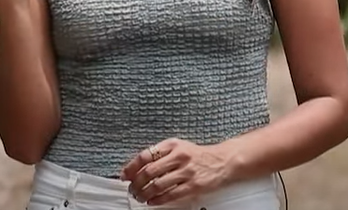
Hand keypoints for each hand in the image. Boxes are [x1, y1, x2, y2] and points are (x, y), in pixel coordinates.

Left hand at [120, 138, 235, 205]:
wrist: (222, 161)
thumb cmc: (198, 155)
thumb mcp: (178, 147)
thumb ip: (159, 155)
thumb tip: (136, 168)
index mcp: (172, 145)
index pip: (145, 155)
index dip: (131, 167)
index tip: (124, 175)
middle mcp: (179, 156)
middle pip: (149, 171)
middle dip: (136, 183)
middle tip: (131, 189)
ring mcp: (187, 171)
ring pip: (158, 184)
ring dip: (145, 193)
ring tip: (140, 197)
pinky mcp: (193, 185)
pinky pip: (171, 194)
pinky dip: (158, 199)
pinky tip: (152, 201)